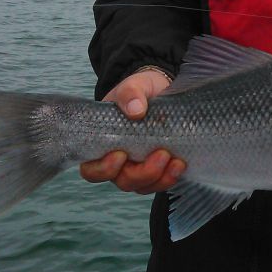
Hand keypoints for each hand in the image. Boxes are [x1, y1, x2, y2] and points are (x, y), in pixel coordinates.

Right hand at [79, 69, 186, 193]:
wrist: (163, 90)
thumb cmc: (141, 90)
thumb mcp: (134, 85)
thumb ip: (130, 94)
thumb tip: (135, 110)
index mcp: (102, 144)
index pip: (92, 169)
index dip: (103, 169)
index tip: (121, 154)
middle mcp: (118, 162)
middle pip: (122, 181)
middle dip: (141, 173)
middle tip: (160, 154)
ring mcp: (138, 167)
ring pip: (142, 186)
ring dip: (158, 177)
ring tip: (175, 160)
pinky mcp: (158, 169)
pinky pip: (160, 183)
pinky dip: (170, 177)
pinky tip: (180, 164)